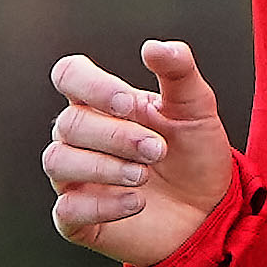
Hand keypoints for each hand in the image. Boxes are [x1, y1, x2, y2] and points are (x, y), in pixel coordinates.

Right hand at [41, 41, 229, 266]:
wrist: (208, 212)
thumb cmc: (195, 156)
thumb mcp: (196, 109)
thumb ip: (178, 72)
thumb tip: (153, 46)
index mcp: (101, 103)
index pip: (69, 75)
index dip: (91, 86)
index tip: (128, 104)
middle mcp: (80, 138)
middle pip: (68, 123)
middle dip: (116, 136)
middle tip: (158, 150)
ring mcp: (74, 179)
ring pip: (58, 161)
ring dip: (104, 167)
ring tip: (144, 175)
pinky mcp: (76, 220)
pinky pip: (67, 210)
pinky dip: (103, 205)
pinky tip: (137, 203)